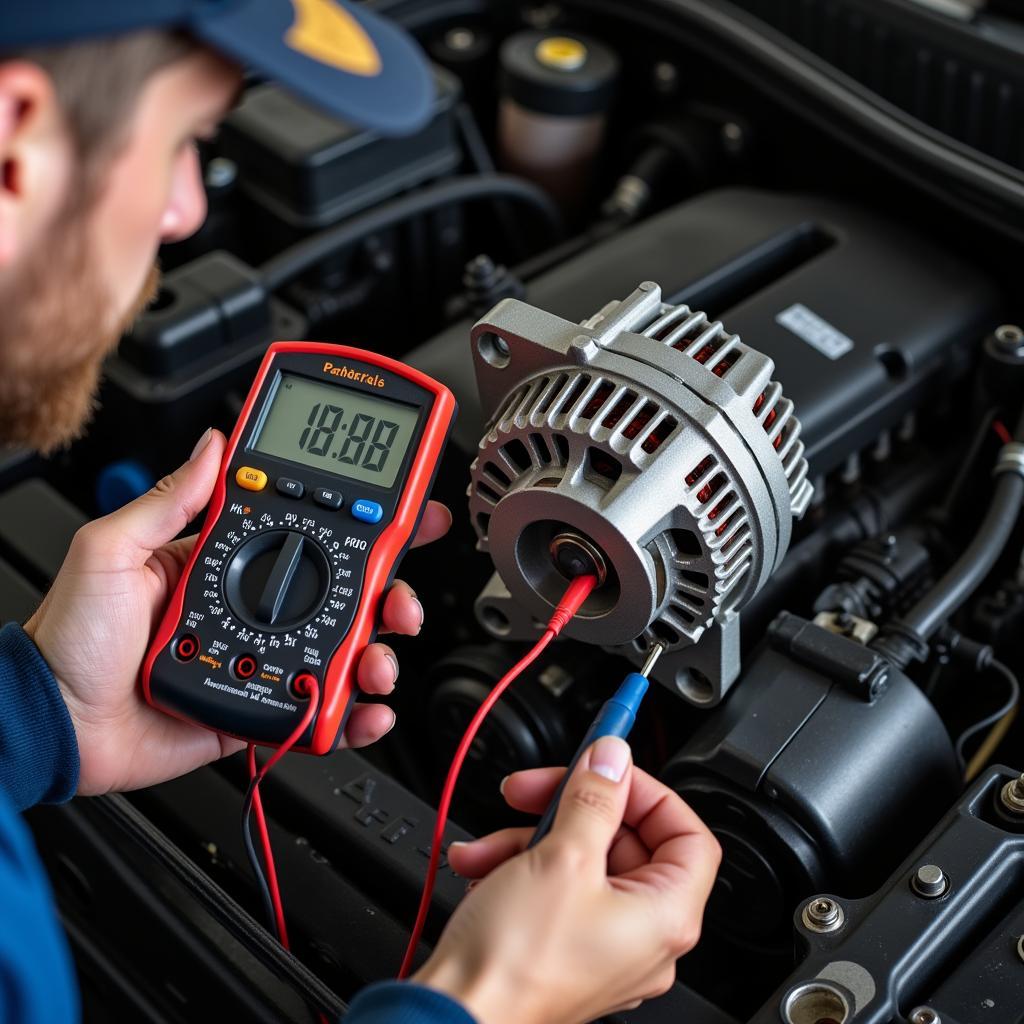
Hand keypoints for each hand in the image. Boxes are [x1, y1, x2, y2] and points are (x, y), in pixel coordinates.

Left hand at [23, 428, 450, 795]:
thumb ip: (165, 501)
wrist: (54, 725)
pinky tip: (364, 709)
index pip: (307, 532)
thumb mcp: (110, 551)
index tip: (404, 510)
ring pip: (341, 651)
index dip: (361, 521)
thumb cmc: (69, 638)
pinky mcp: (260, 706)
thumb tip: (211, 445)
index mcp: (227, 562)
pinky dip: (351, 714)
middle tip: (402, 600)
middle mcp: (254, 607)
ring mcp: (261, 657)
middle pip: (343, 594)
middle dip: (389, 594)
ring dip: (377, 654)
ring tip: (377, 662)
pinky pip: (317, 708)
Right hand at [413, 738, 720, 1023]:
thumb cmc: (516, 965)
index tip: (607, 767)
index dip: (647, 792)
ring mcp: (599, 946)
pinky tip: (480, 865)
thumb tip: (612, 758)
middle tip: (535, 787)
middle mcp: (641, 938)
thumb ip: (593, 797)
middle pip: (623, 841)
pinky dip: (516, 868)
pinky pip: (551, 890)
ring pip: (578, 861)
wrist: (454, 1017)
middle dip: (570, 807)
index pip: (686, 834)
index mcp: (664, 917)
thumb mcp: (561, 857)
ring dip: (528, 837)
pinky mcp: (559, 950)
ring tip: (490, 840)